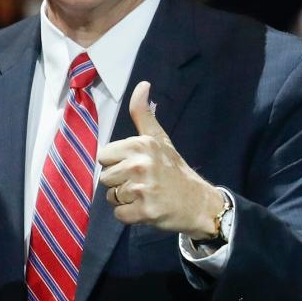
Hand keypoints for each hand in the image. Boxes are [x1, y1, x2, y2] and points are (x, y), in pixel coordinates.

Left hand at [96, 81, 224, 237]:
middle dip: (119, 183)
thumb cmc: (174, 170)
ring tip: (145, 195)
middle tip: (142, 183)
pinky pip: (119, 214)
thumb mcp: (159, 139)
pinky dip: (130, 216)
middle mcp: (139, 165)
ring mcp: (142, 189)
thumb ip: (143, 114)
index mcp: (140, 145)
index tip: (134, 167)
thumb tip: (142, 84)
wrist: (199, 203)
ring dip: (124, 200)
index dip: (116, 164)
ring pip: (110, 197)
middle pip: (105, 178)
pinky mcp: (144, 211)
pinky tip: (146, 209)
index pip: (103, 156)